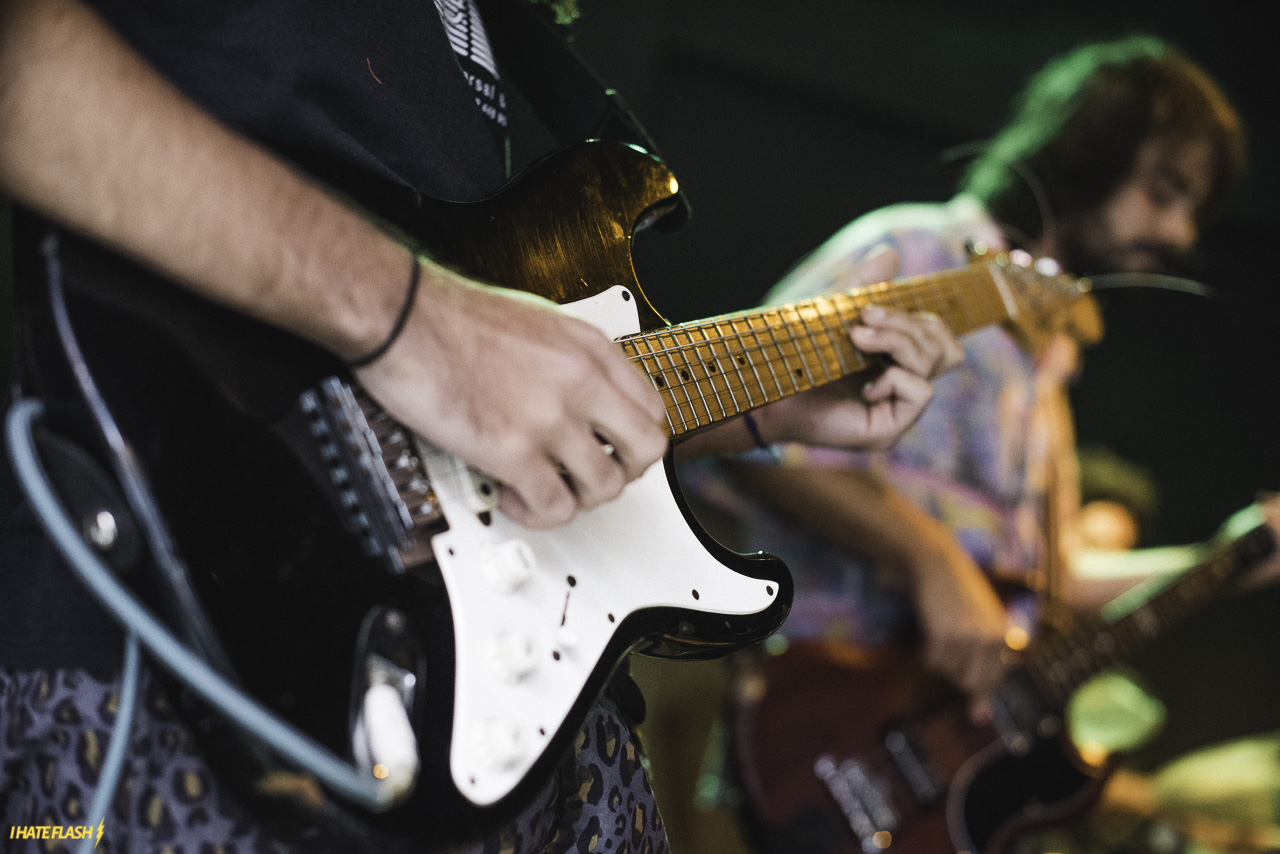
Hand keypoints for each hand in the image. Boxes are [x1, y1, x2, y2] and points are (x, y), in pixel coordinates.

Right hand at [356, 261, 668, 528]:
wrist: (402, 315)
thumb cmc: (450, 315)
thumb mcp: (537, 322)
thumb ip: (570, 361)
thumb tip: (580, 396)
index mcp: (589, 347)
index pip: (651, 407)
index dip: (634, 438)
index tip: (613, 448)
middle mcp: (580, 381)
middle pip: (646, 449)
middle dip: (623, 472)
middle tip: (588, 474)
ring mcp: (550, 417)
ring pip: (606, 486)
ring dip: (577, 498)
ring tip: (544, 486)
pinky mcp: (513, 450)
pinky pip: (555, 506)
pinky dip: (536, 512)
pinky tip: (512, 494)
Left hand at [752, 249, 964, 450]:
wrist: (766, 389)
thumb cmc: (797, 355)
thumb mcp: (835, 313)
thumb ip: (864, 286)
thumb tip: (891, 253)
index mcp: (896, 359)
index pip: (937, 335)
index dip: (916, 317)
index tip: (868, 308)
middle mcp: (903, 384)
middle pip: (942, 345)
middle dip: (903, 325)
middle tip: (861, 321)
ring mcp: (898, 408)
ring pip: (934, 363)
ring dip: (898, 342)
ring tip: (857, 339)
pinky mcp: (890, 429)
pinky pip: (922, 392)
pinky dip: (894, 378)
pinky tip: (863, 384)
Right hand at [910, 538, 1009, 703]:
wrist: (940, 564)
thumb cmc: (961, 592)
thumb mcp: (984, 621)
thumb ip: (986, 656)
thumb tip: (981, 705)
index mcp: (1002, 637)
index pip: (993, 679)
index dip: (981, 696)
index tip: (976, 717)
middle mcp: (988, 640)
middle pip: (970, 682)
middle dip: (956, 676)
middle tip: (947, 656)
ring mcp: (966, 638)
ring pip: (948, 672)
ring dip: (941, 659)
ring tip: (941, 633)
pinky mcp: (943, 635)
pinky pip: (933, 661)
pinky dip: (928, 652)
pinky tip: (931, 632)